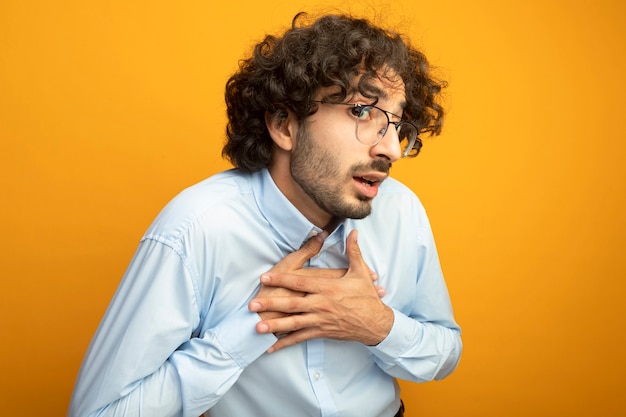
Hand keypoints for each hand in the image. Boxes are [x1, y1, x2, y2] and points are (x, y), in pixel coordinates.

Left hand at [249, 230, 393, 351]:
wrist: (376, 324)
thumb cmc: (366, 298)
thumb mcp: (360, 272)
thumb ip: (353, 252)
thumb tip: (352, 232)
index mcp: (327, 288)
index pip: (299, 282)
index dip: (281, 279)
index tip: (264, 277)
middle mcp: (321, 305)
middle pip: (292, 304)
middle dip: (271, 304)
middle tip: (253, 304)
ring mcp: (320, 321)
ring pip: (293, 324)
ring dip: (274, 326)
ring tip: (257, 327)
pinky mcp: (321, 332)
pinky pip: (300, 338)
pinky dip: (285, 343)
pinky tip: (271, 348)